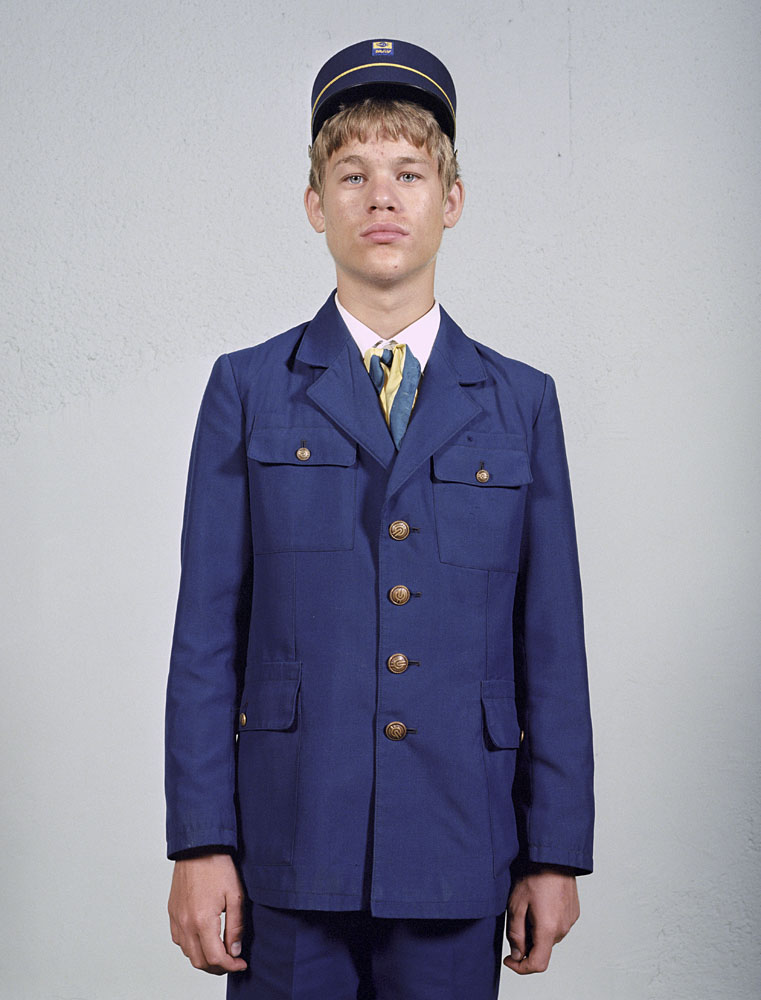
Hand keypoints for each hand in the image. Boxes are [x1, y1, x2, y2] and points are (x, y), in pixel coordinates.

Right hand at [168, 853, 247, 974]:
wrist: (198, 847)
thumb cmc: (217, 867)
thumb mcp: (235, 896)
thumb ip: (235, 927)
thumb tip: (234, 951)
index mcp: (202, 921)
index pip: (215, 958)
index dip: (230, 966)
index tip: (241, 963)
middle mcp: (185, 923)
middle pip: (199, 961)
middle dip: (218, 967)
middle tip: (232, 961)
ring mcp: (176, 919)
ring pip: (188, 953)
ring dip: (204, 958)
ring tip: (220, 951)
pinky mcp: (172, 912)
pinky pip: (179, 940)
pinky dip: (192, 947)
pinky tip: (204, 939)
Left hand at [503, 865, 579, 974]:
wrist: (554, 856)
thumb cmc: (534, 876)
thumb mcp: (516, 904)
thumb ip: (515, 934)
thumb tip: (516, 955)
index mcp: (548, 929)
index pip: (537, 964)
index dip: (521, 968)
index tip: (509, 960)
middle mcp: (563, 929)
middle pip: (542, 949)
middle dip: (527, 942)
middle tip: (517, 919)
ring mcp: (570, 921)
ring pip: (549, 937)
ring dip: (537, 931)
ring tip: (529, 906)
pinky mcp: (573, 913)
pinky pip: (558, 926)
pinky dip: (546, 922)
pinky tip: (540, 903)